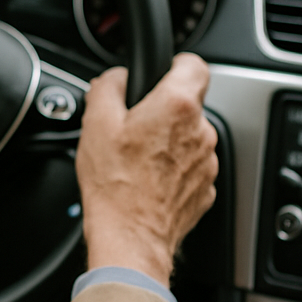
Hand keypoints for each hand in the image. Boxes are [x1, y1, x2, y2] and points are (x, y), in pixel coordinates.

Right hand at [75, 53, 218, 285]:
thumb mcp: (95, 123)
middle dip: (163, 110)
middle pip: (188, 104)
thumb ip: (108, 86)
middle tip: (133, 127)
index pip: (194, 64)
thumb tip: (116, 77)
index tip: (161, 72)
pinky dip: (173, 168)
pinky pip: (190, 166)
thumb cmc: (114, 185)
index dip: (175, 64)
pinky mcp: (205, 187)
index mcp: (177, 106)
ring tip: (137, 159)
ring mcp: (207, 161)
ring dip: (168, 141)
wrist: (130, 237)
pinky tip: (147, 179)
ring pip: (189, 136)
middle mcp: (201, 131)